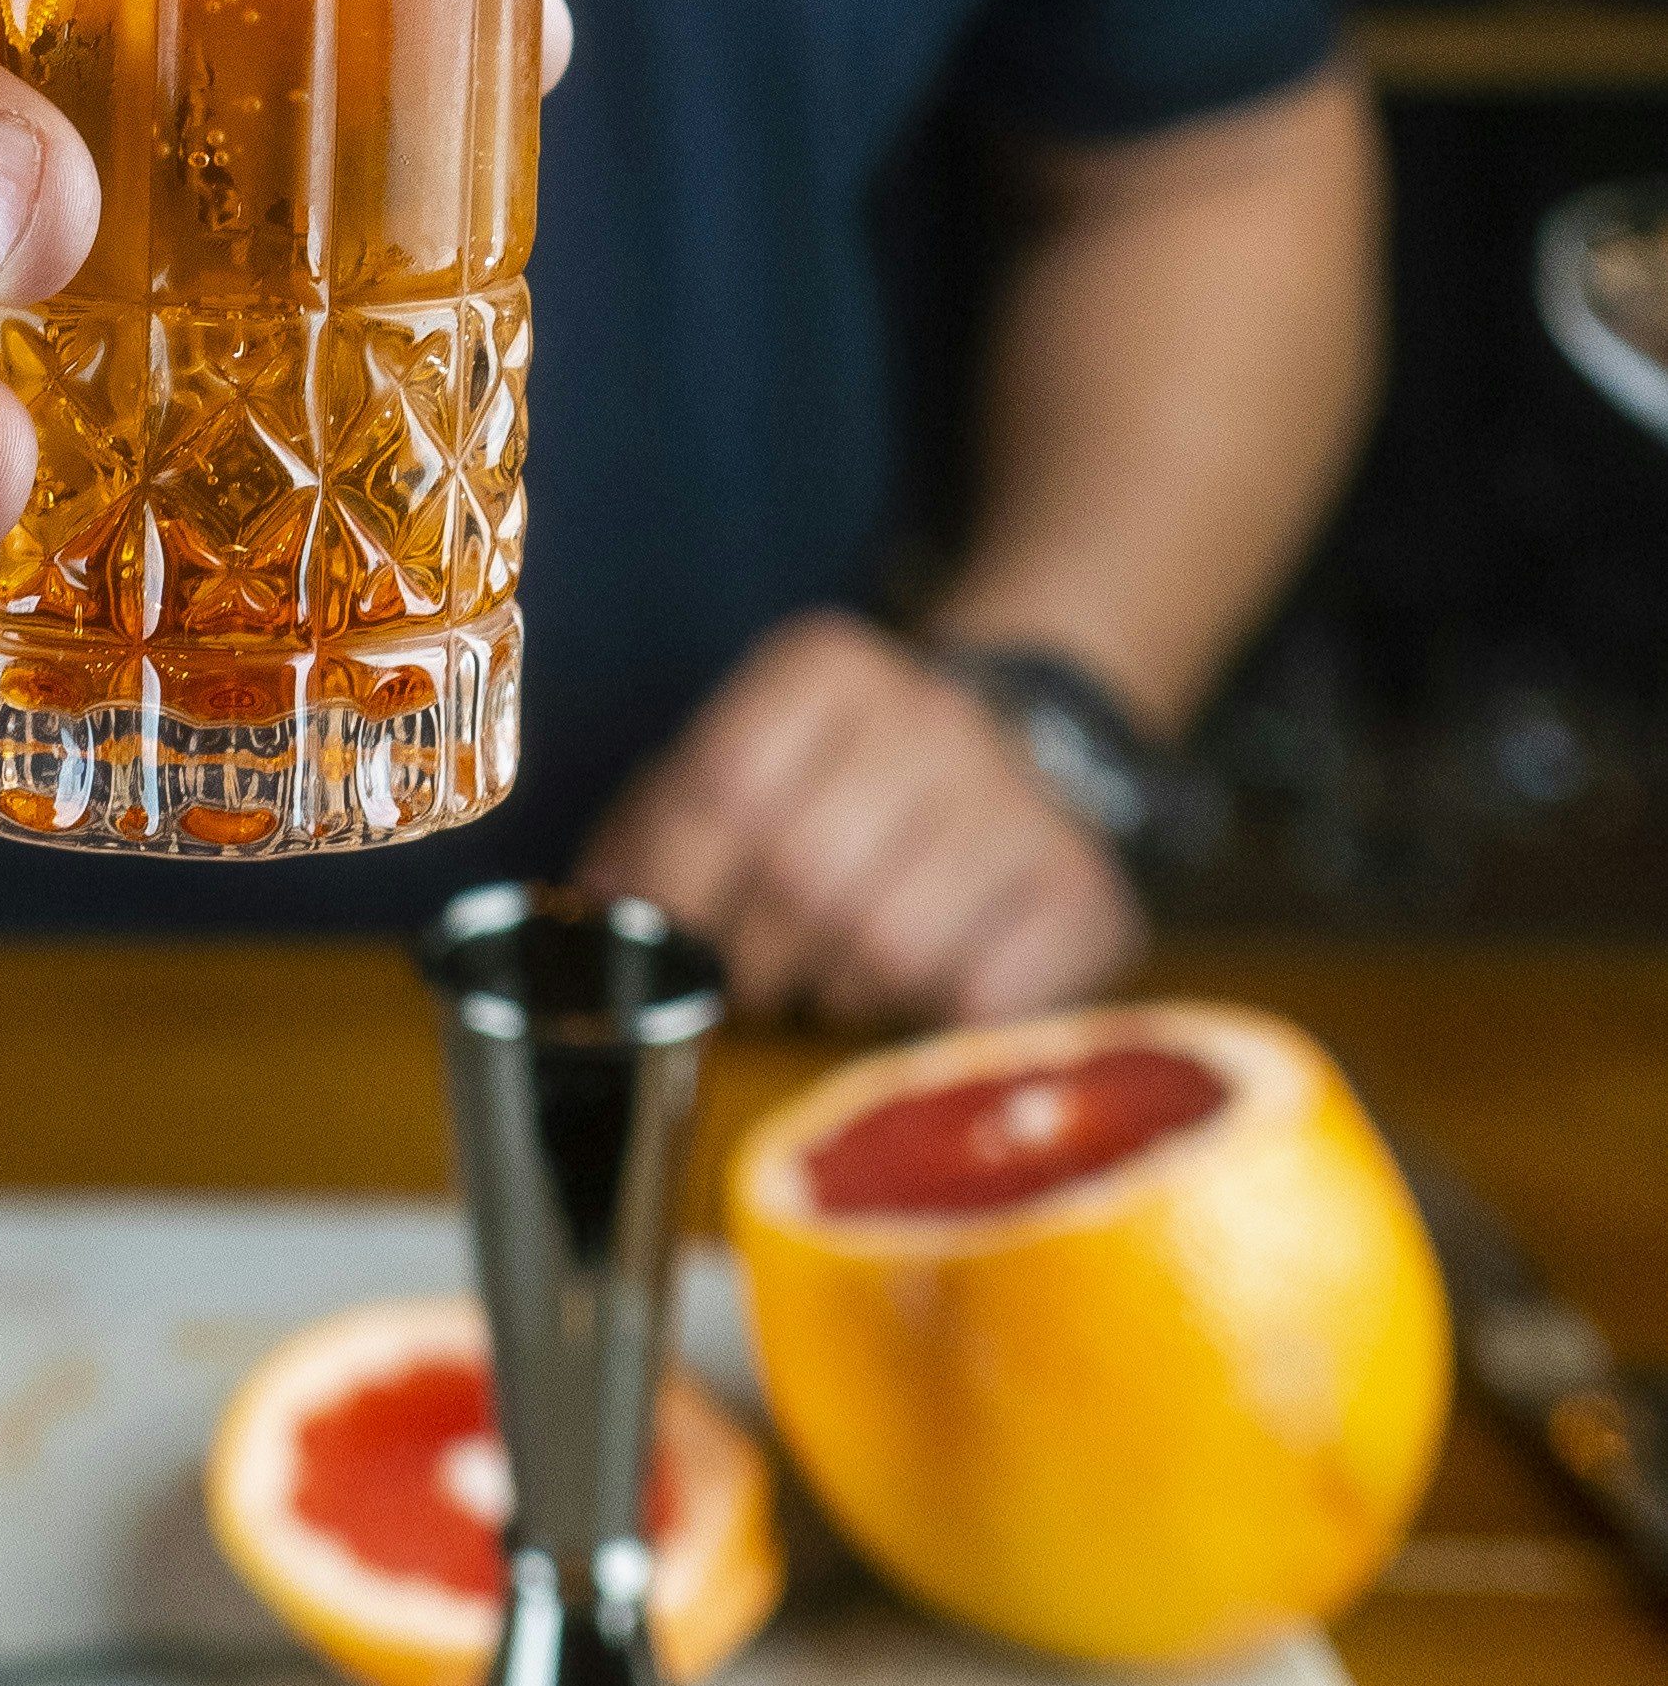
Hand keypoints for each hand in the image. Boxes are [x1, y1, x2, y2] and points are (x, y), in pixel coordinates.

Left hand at [576, 612, 1145, 1029]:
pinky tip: (924, 991)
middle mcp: (932, 713)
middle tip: (751, 979)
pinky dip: (936, 1018)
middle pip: (803, 873)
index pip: (724, 784)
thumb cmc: (846, 784)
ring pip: (889, 942)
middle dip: (755, 954)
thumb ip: (662, 822)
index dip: (679, 884)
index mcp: (828, 667)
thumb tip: (600, 906)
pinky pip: (985, 994)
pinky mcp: (1085, 887)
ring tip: (833, 978)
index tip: (669, 939)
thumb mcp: (746, 760)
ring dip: (840, 990)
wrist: (1026, 756)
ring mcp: (1018, 797)